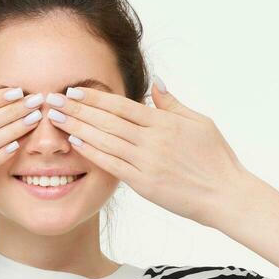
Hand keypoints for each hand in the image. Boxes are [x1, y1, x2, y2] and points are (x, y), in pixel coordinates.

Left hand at [43, 80, 251, 226]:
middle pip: (108, 120)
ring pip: (106, 140)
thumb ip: (173, 105)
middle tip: (53, 99)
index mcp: (165, 122)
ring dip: (78, 128)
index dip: (96, 97)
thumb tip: (155, 83)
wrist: (225, 194)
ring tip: (56, 119)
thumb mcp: (200, 123)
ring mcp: (147, 161)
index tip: (74, 90)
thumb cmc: (216, 159)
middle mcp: (153, 139)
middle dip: (77, 109)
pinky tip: (76, 143)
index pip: (122, 105)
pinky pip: (113, 165)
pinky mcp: (144, 183)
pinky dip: (93, 153)